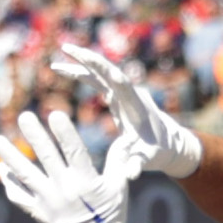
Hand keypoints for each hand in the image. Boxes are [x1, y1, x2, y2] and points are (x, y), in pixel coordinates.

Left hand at [0, 110, 143, 222]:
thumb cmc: (111, 214)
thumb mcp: (119, 187)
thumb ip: (119, 161)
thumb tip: (127, 138)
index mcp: (87, 181)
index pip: (75, 152)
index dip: (65, 133)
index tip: (55, 114)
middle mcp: (65, 189)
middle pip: (47, 157)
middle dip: (35, 135)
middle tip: (24, 116)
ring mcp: (48, 201)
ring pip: (25, 175)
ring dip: (10, 156)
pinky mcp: (38, 212)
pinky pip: (19, 196)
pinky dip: (9, 183)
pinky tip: (2, 169)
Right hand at [49, 43, 204, 177]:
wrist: (167, 144)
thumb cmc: (157, 151)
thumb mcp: (148, 159)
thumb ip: (138, 165)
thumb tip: (130, 176)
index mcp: (136, 104)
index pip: (119, 81)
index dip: (104, 69)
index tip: (87, 58)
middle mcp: (129, 93)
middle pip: (107, 70)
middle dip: (88, 59)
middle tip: (66, 47)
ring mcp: (122, 93)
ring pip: (99, 74)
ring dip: (79, 66)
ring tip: (55, 65)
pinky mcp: (116, 96)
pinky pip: (96, 81)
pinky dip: (80, 74)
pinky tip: (62, 70)